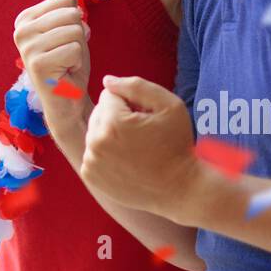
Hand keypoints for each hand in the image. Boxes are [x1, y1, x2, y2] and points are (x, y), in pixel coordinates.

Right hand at [13, 0, 91, 138]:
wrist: (67, 98)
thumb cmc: (68, 62)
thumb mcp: (70, 29)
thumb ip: (67, 7)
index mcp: (25, 19)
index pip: (64, 1)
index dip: (74, 20)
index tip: (64, 39)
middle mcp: (21, 31)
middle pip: (71, 15)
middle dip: (78, 35)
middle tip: (68, 53)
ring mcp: (27, 48)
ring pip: (74, 31)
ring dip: (79, 49)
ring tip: (67, 62)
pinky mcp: (37, 64)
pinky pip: (74, 49)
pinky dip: (77, 62)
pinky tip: (66, 72)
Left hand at [81, 75, 201, 220]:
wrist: (179, 188)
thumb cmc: (177, 145)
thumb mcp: (169, 105)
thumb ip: (136, 86)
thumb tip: (107, 81)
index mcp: (113, 123)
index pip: (109, 94)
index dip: (130, 102)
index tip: (145, 118)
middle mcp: (96, 143)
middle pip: (99, 111)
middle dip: (117, 116)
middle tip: (141, 133)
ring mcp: (91, 162)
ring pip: (95, 130)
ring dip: (110, 133)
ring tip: (135, 147)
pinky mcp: (90, 175)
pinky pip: (92, 150)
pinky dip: (105, 152)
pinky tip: (126, 160)